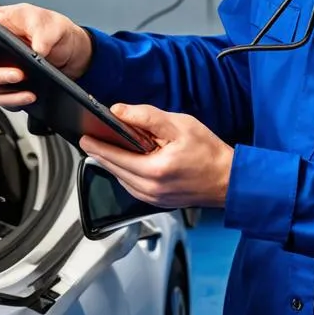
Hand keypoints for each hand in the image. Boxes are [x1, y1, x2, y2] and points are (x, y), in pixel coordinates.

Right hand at [0, 2, 92, 109]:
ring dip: (8, 93)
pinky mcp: (12, 90)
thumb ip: (40, 31)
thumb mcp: (48, 21)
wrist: (72, 51)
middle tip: (17, 74)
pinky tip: (32, 96)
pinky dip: (17, 101)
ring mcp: (0, 74)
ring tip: (29, 92)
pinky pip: (7, 100)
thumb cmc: (52, 29)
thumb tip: (37, 50)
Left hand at [80, 104, 232, 209]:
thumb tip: (120, 111)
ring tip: (108, 147)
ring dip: (113, 164)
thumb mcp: (179, 125)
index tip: (84, 137)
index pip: (114, 157)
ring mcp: (153, 199)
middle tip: (91, 139)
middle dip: (101, 153)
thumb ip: (147, 117)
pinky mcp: (157, 202)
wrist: (228, 179)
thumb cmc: (209, 153)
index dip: (96, 145)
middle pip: (113, 170)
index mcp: (154, 170)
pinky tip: (128, 161)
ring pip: (121, 179)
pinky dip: (126, 173)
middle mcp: (150, 189)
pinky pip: (132, 187)